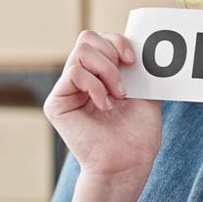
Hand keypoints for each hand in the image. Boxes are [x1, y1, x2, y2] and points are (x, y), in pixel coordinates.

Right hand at [45, 31, 161, 179]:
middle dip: (111, 54)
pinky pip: (74, 73)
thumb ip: (138, 67)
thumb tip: (138, 41)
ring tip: (117, 95)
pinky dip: (95, 86)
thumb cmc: (138, 134)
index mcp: (101, 74)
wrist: (128, 162)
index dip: (118, 42)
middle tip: (124, 82)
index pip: (100, 39)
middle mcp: (82, 79)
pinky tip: (106, 105)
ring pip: (80, 52)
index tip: (134, 61)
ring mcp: (68, 90)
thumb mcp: (145, 92)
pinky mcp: (57, 103)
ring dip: (106, 71)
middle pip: (87, 39)